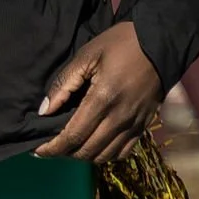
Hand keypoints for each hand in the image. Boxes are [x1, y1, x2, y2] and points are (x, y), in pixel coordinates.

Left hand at [37, 19, 163, 165]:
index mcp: (102, 99)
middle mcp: (119, 118)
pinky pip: (123, 152)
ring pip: (105, 156)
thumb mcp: (87, 56)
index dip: (53, 148)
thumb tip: (44, 111)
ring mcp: (134, 124)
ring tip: (72, 146)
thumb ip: (64, 84)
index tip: (38, 151)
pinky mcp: (144, 125)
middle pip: (87, 151)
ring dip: (85, 155)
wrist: (161, 43)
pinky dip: (106, 154)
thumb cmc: (121, 45)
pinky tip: (96, 144)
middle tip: (52, 146)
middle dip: (65, 153)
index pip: (73, 136)